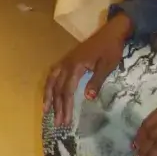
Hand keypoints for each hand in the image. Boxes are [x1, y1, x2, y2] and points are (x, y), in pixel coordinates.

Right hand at [44, 13, 132, 127]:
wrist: (111, 32)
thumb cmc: (111, 49)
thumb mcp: (107, 66)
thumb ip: (97, 81)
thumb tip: (88, 98)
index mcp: (75, 66)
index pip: (67, 91)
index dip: (66, 107)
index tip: (66, 121)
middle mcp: (66, 64)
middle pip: (57, 88)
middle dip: (56, 107)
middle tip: (57, 123)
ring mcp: (65, 61)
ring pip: (51, 80)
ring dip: (48, 96)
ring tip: (45, 110)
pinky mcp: (67, 60)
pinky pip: (53, 74)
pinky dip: (49, 85)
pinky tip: (49, 92)